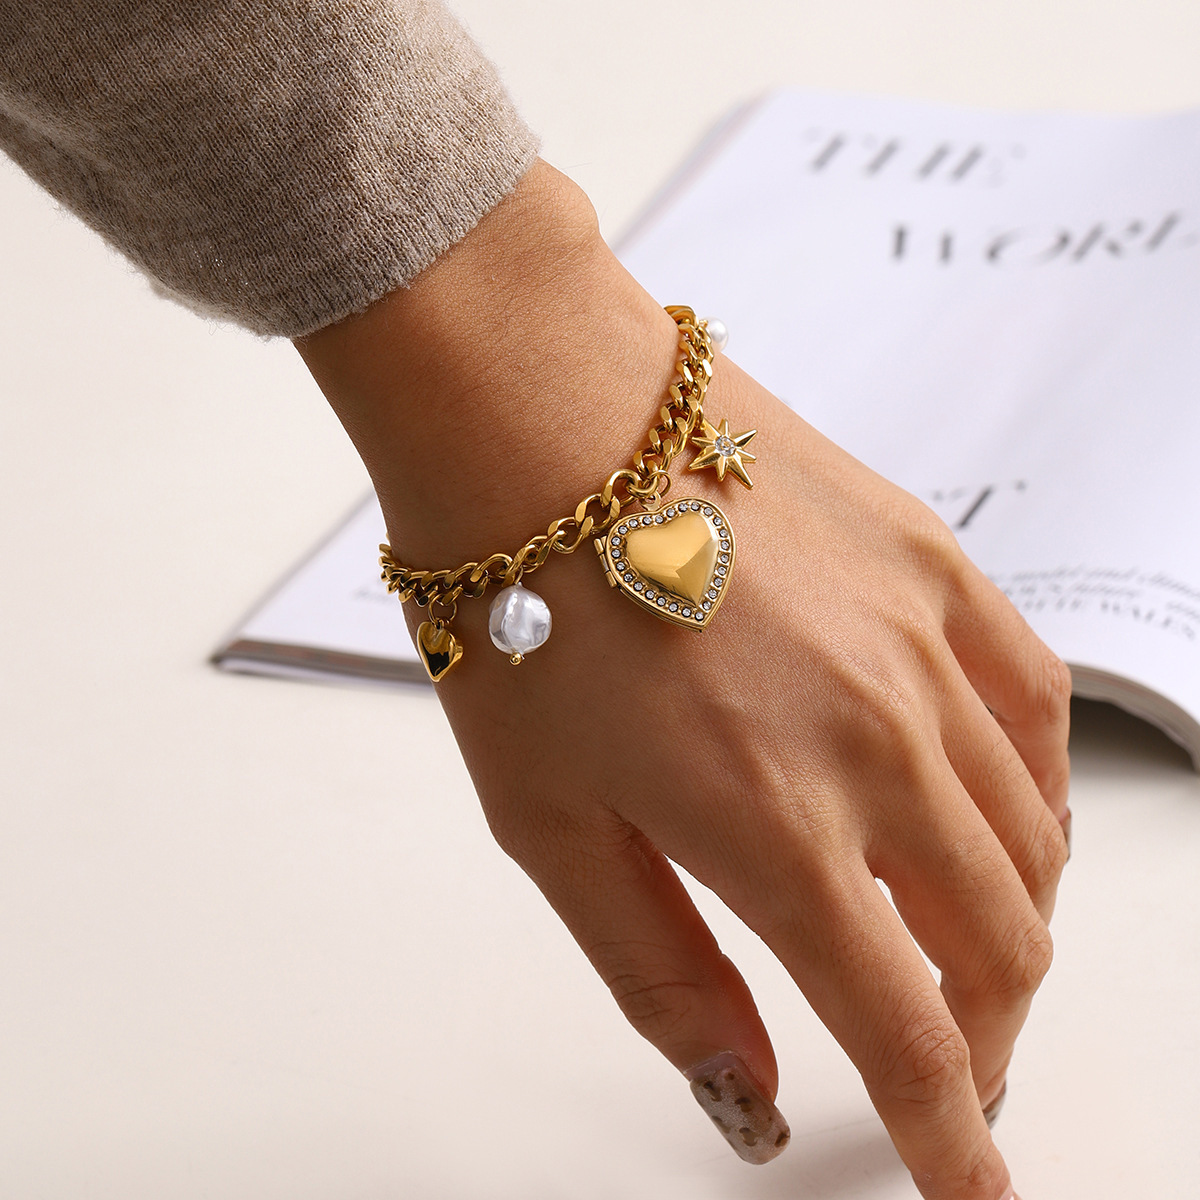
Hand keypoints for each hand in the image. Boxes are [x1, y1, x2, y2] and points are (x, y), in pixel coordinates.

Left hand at [296, 162, 1069, 1199]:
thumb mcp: (551, 825)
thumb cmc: (520, 608)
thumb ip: (661, 972)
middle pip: (997, 943)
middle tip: (939, 1056)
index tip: (966, 1180)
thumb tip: (747, 1091)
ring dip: (1008, 919)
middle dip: (979, 1033)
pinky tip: (992, 808)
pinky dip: (1033, 789)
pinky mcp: (936, 565)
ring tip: (956, 942)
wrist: (540, 423)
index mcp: (774, 825)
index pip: (905, 1029)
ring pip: (1031, 836)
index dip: (946, 1132)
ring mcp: (923, 644)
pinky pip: (1036, 707)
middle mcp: (879, 742)